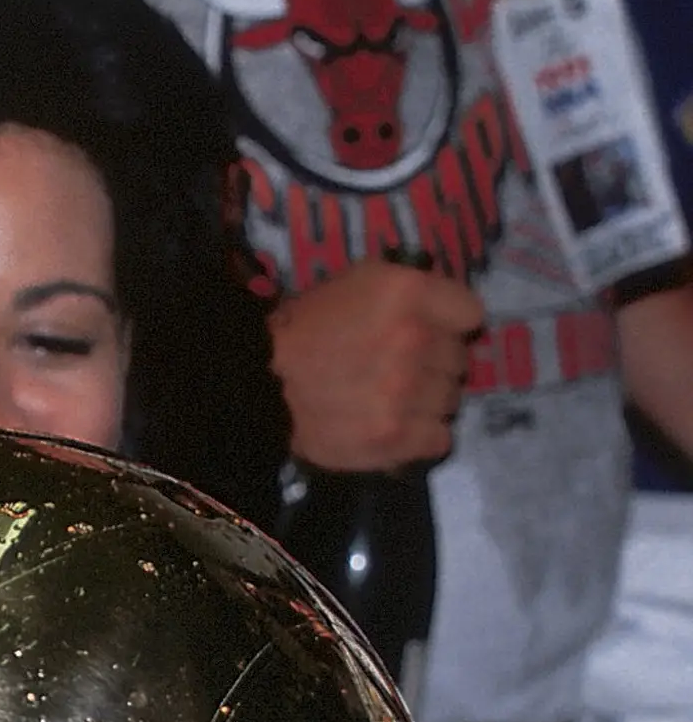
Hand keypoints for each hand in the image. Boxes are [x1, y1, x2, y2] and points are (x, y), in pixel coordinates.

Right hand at [269, 260, 484, 471]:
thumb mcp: (353, 283)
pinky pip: (440, 438)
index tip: (425, 331)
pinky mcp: (398, 437)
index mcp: (405, 292)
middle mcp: (415, 340)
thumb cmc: (301, 330)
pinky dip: (421, 436)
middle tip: (395, 368)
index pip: (470, 313)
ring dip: (425, 400)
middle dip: (433, 364)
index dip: (448, 324)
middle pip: (458, 360)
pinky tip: (392, 426)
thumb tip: (440, 308)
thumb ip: (405, 290)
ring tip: (387, 399)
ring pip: (450, 400)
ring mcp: (408, 393)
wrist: (251, 384)